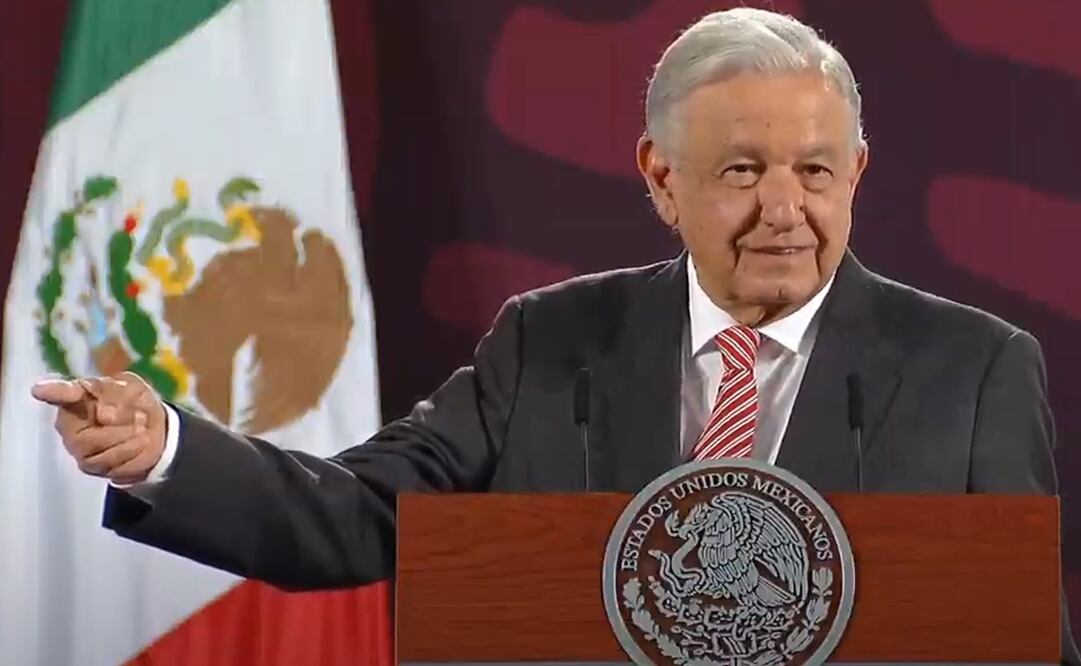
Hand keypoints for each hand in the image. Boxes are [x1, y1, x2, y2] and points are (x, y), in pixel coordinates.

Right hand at [31, 372, 166, 484]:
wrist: (155, 431)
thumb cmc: (134, 404)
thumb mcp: (131, 387)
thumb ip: (114, 392)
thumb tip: (102, 413)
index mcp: (77, 397)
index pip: (61, 394)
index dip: (54, 392)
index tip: (40, 390)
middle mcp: (69, 423)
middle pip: (93, 424)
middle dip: (123, 420)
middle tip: (140, 416)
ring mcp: (77, 447)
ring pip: (103, 445)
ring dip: (131, 435)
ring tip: (142, 427)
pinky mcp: (90, 466)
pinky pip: (113, 461)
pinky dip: (134, 450)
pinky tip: (139, 443)